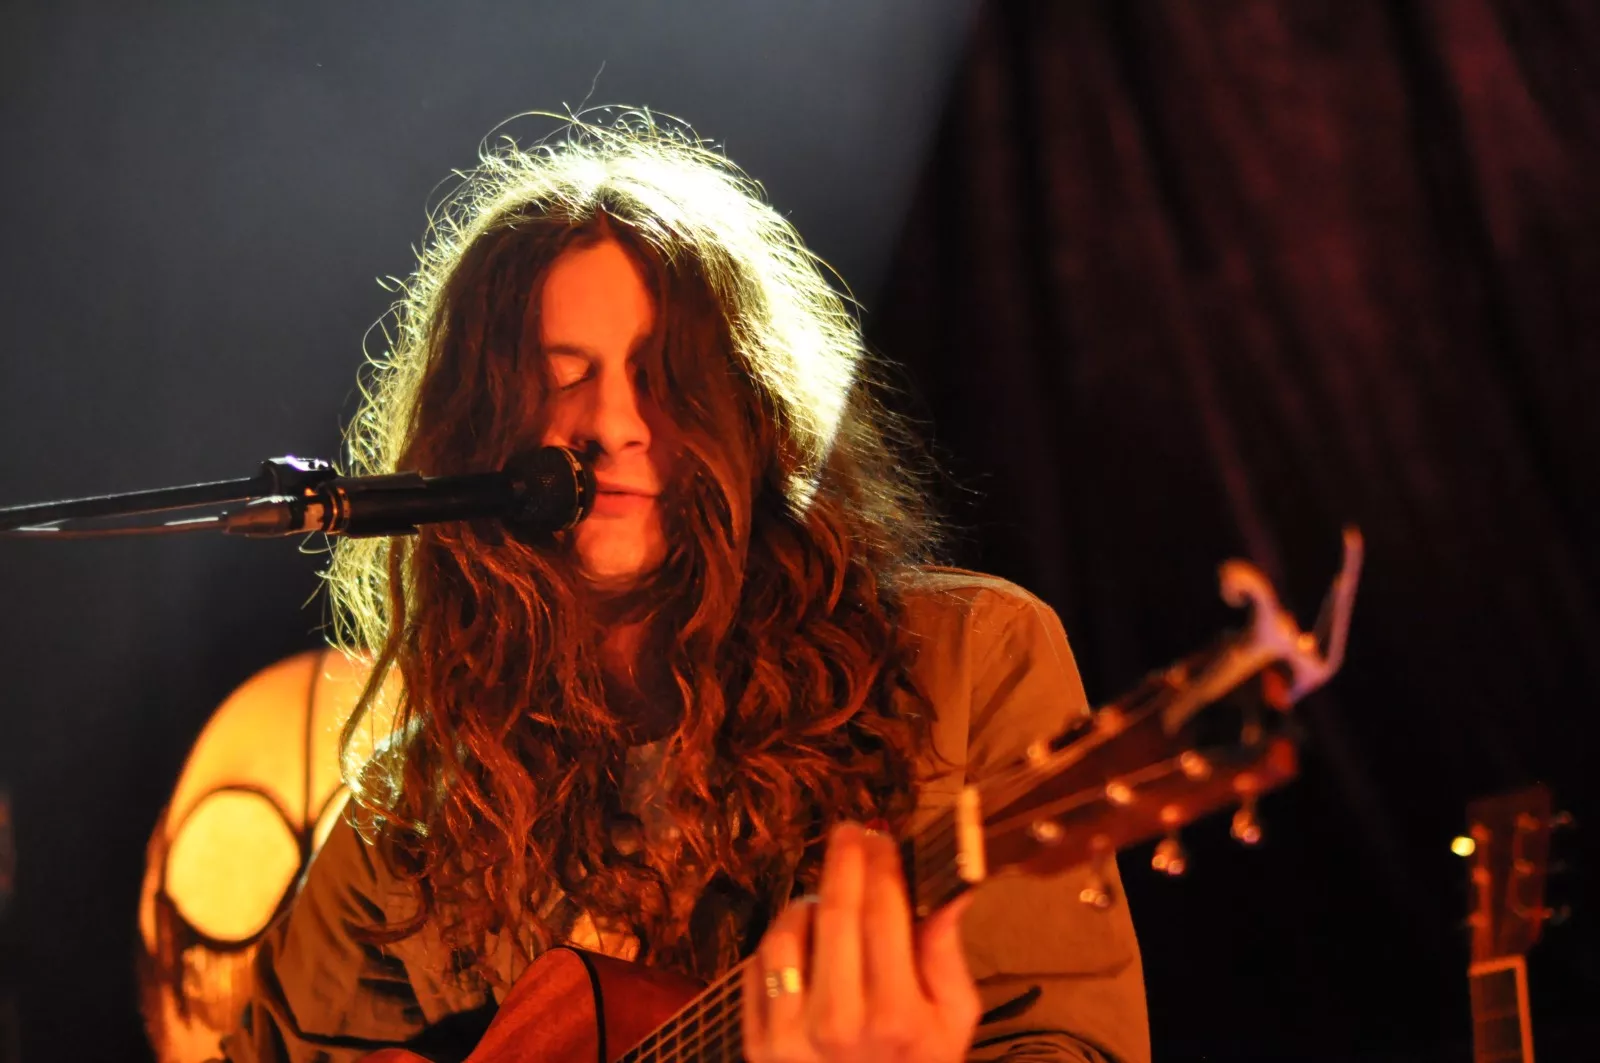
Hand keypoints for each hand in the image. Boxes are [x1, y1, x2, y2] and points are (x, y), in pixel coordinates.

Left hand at [741, 822, 979, 1062]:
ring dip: (809, 903)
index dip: (881, 863)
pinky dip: (780, 943)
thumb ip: (946, 952)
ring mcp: (790, 1036)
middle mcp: (838, 1024)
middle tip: (850, 833)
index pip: (882, 911)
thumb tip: (951, 885)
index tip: (883, 837)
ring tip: (828, 901)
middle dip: (844, 861)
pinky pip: (758, 967)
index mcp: (895, 1014)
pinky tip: (804, 943)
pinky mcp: (758, 1045)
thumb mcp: (954, 1019)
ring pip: (788, 933)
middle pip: (834, 912)